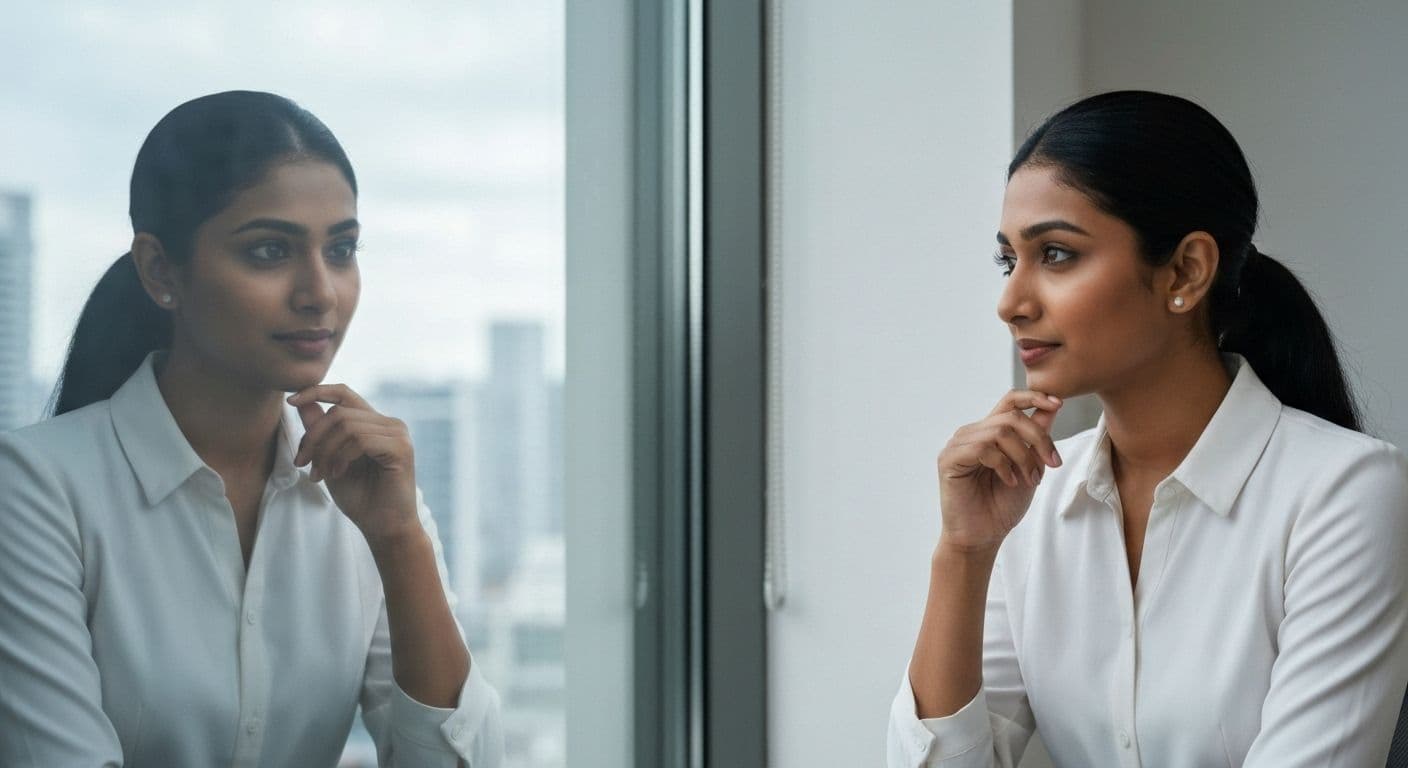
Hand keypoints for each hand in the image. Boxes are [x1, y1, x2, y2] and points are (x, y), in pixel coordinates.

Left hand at [288, 384, 418, 546]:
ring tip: (321, 475)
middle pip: (338, 413)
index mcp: (374, 424)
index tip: (290, 402)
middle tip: (303, 464)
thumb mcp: (330, 461)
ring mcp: (398, 434)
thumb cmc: (361, 498)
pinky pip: (360, 440)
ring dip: (325, 451)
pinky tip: (337, 474)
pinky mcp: (401, 448)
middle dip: (313, 437)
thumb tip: (301, 403)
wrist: (384, 528)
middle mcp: (389, 423)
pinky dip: (341, 457)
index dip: (316, 391)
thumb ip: (319, 433)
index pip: (344, 394)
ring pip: (347, 425)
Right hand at [936, 390, 1063, 552]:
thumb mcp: (1030, 468)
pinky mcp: (949, 459)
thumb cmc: (1002, 505)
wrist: (982, 537)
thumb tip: (1052, 407)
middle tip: (1052, 464)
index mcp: (989, 433)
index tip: (1058, 403)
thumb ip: (1037, 439)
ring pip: (999, 432)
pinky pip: (982, 449)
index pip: (1010, 402)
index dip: (1034, 396)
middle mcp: (972, 433)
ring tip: (1029, 480)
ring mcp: (958, 444)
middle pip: (1011, 417)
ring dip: (1023, 457)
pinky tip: (1009, 481)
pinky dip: (1003, 465)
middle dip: (1039, 438)